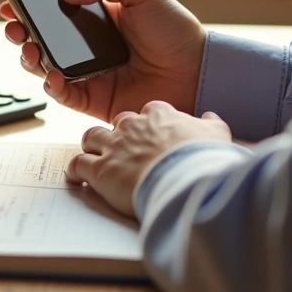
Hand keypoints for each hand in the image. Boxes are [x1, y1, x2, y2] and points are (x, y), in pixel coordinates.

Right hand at [0, 0, 206, 121]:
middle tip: (13, 25)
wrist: (197, 72)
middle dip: (20, 32)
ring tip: (28, 47)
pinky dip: (51, 85)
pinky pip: (63, 94)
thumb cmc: (177, 32)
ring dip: (29, 57)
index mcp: (97, 19)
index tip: (11, 1)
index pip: (54, 12)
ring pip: (45, 67)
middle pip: (42, 40)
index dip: (30, 7)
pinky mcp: (94, 100)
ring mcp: (89, 74)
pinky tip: (52, 73)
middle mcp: (88, 48)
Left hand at [67, 102, 231, 217]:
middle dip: (118, 133)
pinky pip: (78, 164)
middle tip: (123, 148)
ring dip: (92, 146)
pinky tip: (77, 177)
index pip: (148, 111)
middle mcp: (132, 126)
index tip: (150, 134)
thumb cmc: (204, 159)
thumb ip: (211, 124)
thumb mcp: (217, 134)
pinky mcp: (100, 170)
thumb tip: (210, 117)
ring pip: (92, 137)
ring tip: (95, 156)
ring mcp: (114, 146)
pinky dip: (75, 170)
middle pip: (117, 122)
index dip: (147, 124)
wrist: (188, 180)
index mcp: (159, 115)